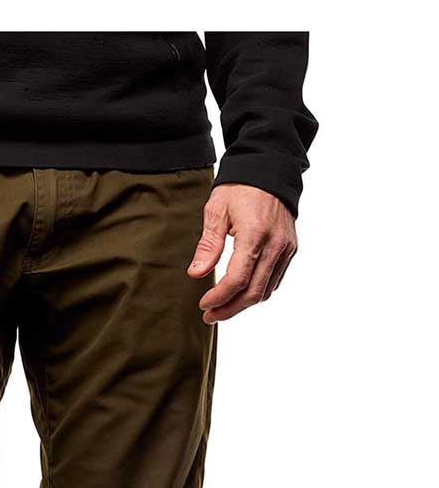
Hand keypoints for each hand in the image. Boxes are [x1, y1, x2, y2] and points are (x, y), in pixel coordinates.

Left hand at [188, 185, 297, 323]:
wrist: (271, 170)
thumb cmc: (240, 188)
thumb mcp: (216, 211)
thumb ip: (208, 245)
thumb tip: (196, 274)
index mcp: (254, 234)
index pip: (237, 279)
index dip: (219, 297)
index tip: (203, 305)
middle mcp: (275, 244)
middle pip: (253, 293)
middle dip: (230, 309)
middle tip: (210, 317)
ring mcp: (286, 248)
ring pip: (266, 291)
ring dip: (243, 304)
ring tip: (221, 309)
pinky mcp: (290, 249)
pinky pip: (274, 280)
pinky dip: (257, 292)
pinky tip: (239, 294)